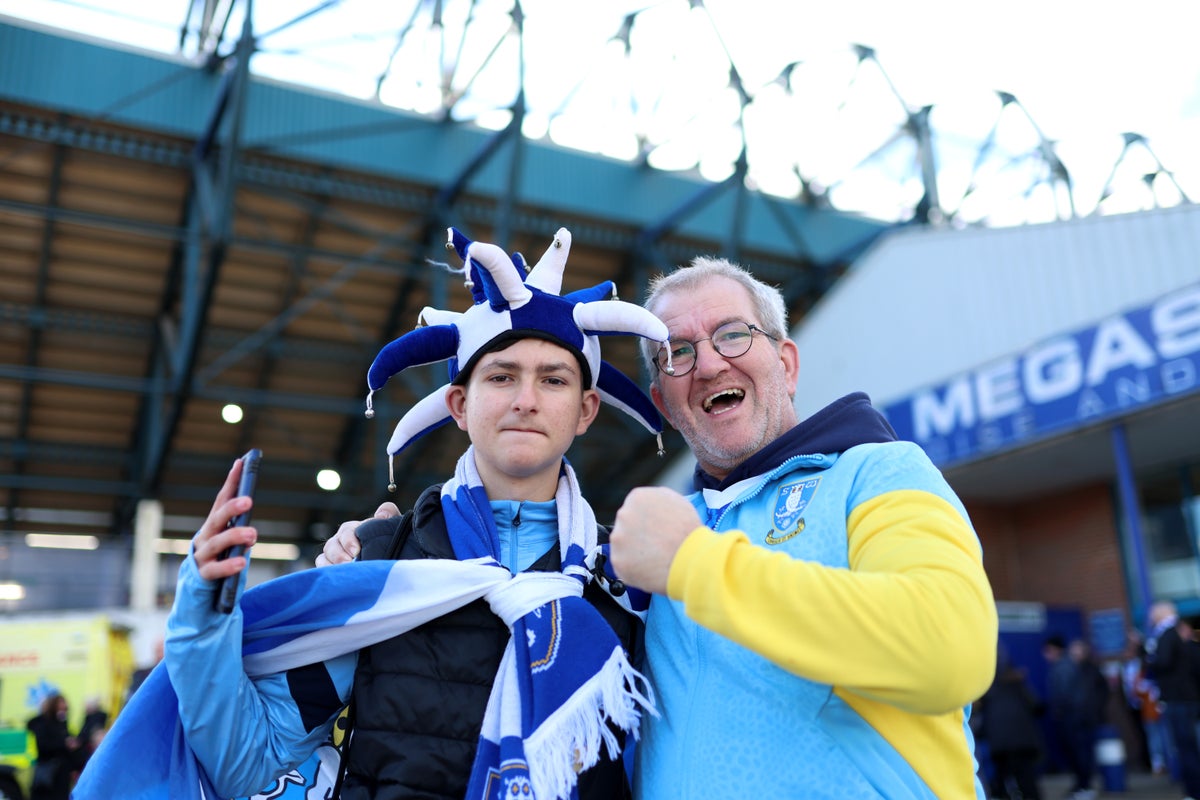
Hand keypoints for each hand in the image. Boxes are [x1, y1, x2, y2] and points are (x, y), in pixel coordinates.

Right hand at [192, 459, 256, 581]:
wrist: (198, 586)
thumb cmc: (220, 557)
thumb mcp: (230, 540)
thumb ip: (239, 530)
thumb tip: (250, 524)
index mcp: (214, 525)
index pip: (222, 500)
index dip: (231, 482)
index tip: (241, 463)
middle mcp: (205, 536)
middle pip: (217, 518)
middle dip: (232, 508)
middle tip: (249, 500)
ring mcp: (202, 555)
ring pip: (216, 543)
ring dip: (234, 536)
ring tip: (253, 534)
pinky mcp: (203, 574)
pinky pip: (215, 569)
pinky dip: (228, 565)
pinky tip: (242, 562)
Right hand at [315, 502, 401, 565]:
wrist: (388, 560)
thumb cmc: (388, 542)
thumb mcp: (391, 526)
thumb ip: (389, 513)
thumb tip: (380, 515)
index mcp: (354, 529)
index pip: (346, 530)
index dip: (348, 540)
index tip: (356, 551)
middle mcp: (341, 541)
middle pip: (332, 545)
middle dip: (338, 555)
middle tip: (348, 563)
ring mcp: (334, 555)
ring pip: (324, 557)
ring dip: (331, 565)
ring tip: (343, 572)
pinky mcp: (331, 569)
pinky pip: (322, 568)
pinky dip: (326, 572)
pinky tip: (336, 579)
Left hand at [609, 486, 701, 593]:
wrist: (691, 559)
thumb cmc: (688, 531)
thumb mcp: (675, 500)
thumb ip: (655, 499)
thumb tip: (647, 506)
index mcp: (637, 497)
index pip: (634, 509)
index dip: (645, 522)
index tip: (654, 530)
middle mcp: (624, 515)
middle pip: (625, 526)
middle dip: (637, 535)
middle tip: (655, 545)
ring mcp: (618, 538)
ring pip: (622, 546)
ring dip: (633, 551)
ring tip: (655, 557)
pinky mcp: (618, 560)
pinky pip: (622, 565)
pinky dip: (633, 568)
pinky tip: (649, 568)